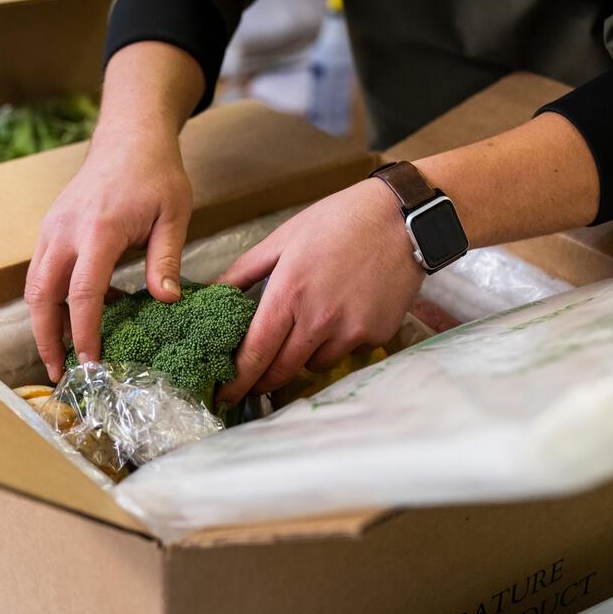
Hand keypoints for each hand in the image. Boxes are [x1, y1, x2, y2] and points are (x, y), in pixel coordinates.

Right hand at [24, 128, 192, 380]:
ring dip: (43, 323)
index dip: (84, 332)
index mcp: (99, 229)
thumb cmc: (156, 174)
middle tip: (59, 373)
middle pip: (42, 295)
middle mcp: (65, 231)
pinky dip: (50, 300)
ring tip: (60, 356)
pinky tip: (76, 317)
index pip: (83, 292)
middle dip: (46, 339)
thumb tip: (166, 302)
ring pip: (35, 285)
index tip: (91, 362)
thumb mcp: (175, 215)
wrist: (129, 135)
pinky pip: (41, 271)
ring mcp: (52, 228)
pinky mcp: (50, 228)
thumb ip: (166, 260)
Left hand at [215, 178, 425, 402]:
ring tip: (309, 325)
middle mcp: (319, 320)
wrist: (402, 218)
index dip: (237, 380)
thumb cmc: (338, 221)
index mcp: (289, 294)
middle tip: (252, 381)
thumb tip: (210, 294)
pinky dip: (338, 341)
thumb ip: (243, 272)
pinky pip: (347, 352)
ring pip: (314, 364)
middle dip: (262, 381)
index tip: (224, 395)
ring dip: (303, 356)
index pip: (255, 352)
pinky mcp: (377, 335)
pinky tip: (345, 311)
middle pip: (282, 370)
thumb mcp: (283, 238)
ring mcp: (351, 331)